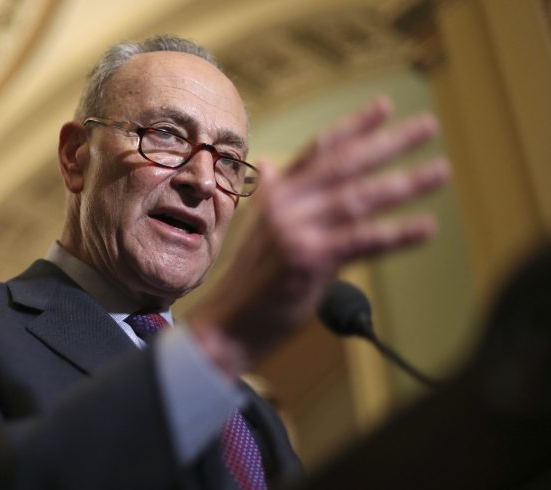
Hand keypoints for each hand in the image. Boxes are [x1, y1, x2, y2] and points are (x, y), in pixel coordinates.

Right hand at [189, 97, 450, 377]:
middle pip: (345, 165)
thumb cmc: (249, 282)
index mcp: (275, 194)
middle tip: (428, 126)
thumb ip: (275, 196)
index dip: (353, 126)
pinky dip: (397, 234)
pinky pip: (362, 241)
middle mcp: (284, 204)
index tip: (385, 106)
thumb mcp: (258, 229)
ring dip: (405, 184)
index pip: (319, 150)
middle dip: (389, 143)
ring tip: (440, 171)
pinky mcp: (308, 259)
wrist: (227, 323)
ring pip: (359, 198)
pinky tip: (426, 227)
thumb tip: (272, 165)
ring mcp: (295, 229)